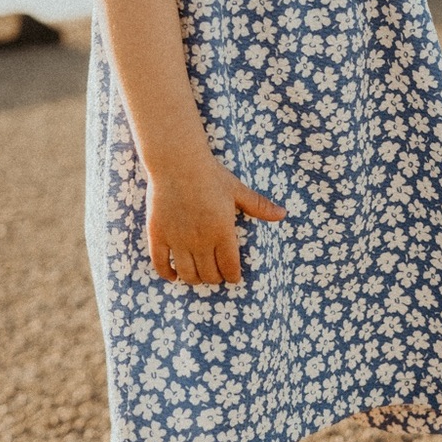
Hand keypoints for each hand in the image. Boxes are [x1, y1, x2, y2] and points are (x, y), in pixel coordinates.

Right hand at [145, 156, 285, 284]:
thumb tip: (283, 214)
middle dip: (215, 278)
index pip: (229, 267)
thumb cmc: (210, 175)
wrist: (177, 163)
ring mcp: (177, 240)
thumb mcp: (237, 190)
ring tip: (198, 275)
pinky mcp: (158, 235)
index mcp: (222, 232)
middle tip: (216, 274)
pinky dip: (167, 274)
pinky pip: (160, 265)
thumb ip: (258, 206)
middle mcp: (200, 241)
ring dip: (195, 279)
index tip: (233, 277)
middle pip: (209, 275)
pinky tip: (173, 275)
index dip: (233, 276)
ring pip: (187, 274)